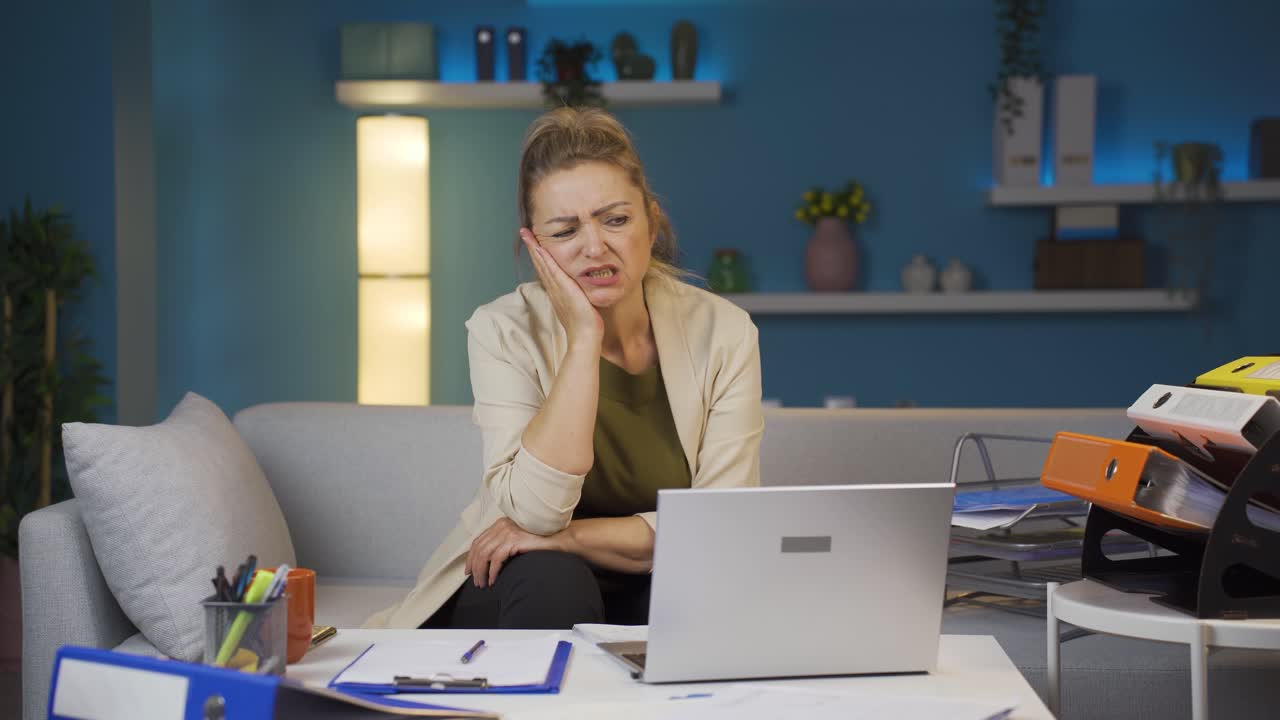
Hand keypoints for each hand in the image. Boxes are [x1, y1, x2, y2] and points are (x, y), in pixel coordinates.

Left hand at [464, 516, 561, 588]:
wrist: (558, 539)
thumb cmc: (539, 542)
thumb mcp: (516, 540)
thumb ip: (502, 544)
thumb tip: (486, 561)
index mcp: (500, 524)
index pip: (478, 541)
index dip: (471, 557)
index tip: (469, 571)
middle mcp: (501, 525)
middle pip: (478, 548)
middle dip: (474, 567)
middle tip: (475, 581)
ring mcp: (507, 531)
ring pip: (484, 554)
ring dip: (481, 572)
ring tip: (483, 584)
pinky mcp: (514, 540)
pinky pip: (496, 559)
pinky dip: (492, 572)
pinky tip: (493, 580)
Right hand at [520, 228, 602, 348]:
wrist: (585, 338)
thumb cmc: (585, 326)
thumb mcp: (580, 306)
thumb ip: (579, 296)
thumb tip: (582, 291)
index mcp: (557, 292)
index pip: (546, 270)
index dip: (539, 256)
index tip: (534, 243)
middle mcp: (554, 289)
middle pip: (540, 264)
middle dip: (532, 247)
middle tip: (524, 232)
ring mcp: (557, 289)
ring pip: (543, 264)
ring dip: (534, 248)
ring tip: (527, 234)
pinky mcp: (564, 289)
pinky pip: (552, 270)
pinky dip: (544, 258)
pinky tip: (539, 248)